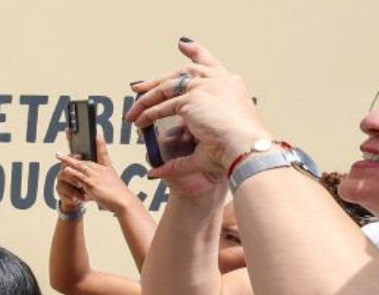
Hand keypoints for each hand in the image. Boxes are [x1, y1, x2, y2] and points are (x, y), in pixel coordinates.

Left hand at [55, 142, 139, 215]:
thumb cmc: (118, 196)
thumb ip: (100, 183)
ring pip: (80, 166)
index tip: (97, 134)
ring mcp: (96, 176)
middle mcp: (101, 170)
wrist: (124, 202)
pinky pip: (79, 177)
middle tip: (68, 144)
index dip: (100, 143)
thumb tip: (89, 187)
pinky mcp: (92, 184)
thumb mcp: (111, 185)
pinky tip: (65, 169)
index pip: (103, 153)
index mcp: (107, 169)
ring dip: (68, 160)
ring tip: (58, 155)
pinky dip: (72, 172)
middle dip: (74, 153)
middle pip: (85, 160)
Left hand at [126, 40, 273, 181]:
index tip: (183, 44)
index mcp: (231, 85)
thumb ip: (190, 143)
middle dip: (157, 80)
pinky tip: (140, 121)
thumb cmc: (237, 148)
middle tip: (140, 86)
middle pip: (182, 72)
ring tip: (133, 111)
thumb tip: (161, 165)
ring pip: (167, 88)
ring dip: (147, 100)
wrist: (246, 147)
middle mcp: (219, 80)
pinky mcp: (192, 98)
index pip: (209, 63)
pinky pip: (163, 105)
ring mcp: (205, 87)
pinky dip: (149, 113)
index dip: (195, 52)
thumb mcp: (214, 138)